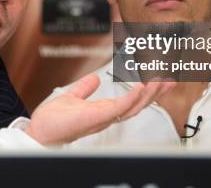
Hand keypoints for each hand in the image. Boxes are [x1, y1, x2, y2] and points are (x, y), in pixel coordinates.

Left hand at [24, 73, 174, 145]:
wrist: (40, 132)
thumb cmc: (53, 121)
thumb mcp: (72, 98)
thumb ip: (84, 89)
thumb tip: (94, 78)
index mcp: (104, 111)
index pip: (131, 101)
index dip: (147, 92)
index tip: (159, 80)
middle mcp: (107, 116)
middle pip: (138, 104)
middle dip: (156, 93)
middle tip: (170, 80)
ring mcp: (104, 117)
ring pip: (133, 106)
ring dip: (149, 94)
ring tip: (160, 81)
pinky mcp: (97, 116)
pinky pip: (119, 107)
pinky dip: (132, 97)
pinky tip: (141, 86)